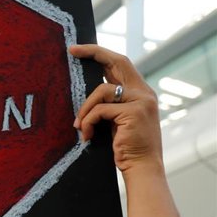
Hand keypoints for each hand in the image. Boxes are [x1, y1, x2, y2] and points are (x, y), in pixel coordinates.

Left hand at [71, 45, 162, 175]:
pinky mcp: (135, 112)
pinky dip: (88, 122)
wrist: (141, 168)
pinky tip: (88, 136)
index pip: (121, 64)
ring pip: (101, 91)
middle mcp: (144, 93)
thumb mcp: (116, 120)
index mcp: (140, 93)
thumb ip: (109, 104)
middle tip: (71, 50)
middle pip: (118, 62)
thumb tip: (86, 92)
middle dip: (93, 53)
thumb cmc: (125, 147)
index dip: (100, 54)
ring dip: (85, 110)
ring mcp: (142, 101)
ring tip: (80, 127)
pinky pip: (99, 111)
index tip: (78, 49)